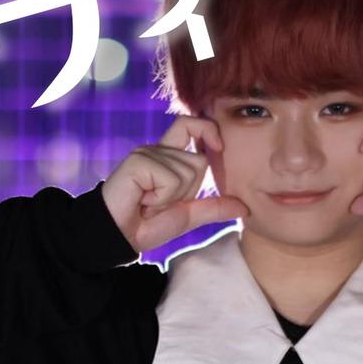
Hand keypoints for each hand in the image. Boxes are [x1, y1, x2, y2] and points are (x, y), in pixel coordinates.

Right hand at [101, 115, 249, 252]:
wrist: (117, 238)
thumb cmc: (147, 226)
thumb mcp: (187, 216)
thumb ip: (214, 207)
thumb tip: (245, 206)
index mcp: (168, 156)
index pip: (190, 125)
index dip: (208, 129)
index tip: (219, 146)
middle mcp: (156, 149)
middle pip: (199, 160)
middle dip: (188, 191)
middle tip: (160, 203)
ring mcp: (146, 153)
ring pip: (188, 171)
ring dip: (172, 198)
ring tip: (149, 203)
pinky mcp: (137, 161)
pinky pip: (171, 178)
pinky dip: (162, 198)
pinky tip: (143, 202)